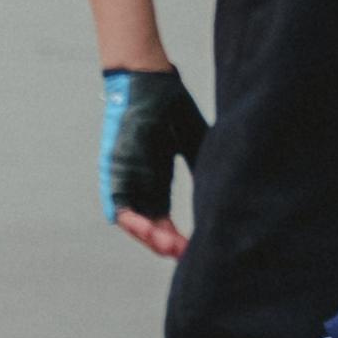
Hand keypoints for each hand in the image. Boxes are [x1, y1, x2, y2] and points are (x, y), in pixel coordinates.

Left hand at [99, 63, 207, 256]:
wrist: (149, 81)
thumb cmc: (170, 106)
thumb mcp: (195, 144)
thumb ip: (202, 168)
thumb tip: (223, 192)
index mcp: (155, 179)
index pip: (162, 219)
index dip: (177, 236)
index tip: (195, 248)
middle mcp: (139, 184)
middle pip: (149, 225)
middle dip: (167, 244)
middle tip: (187, 255)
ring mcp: (125, 179)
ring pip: (133, 221)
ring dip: (151, 239)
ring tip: (172, 250)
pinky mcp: (114, 172)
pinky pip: (120, 206)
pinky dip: (134, 223)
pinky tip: (152, 235)